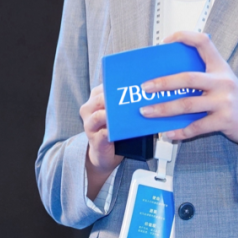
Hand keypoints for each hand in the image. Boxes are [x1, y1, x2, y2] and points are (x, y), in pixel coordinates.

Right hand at [79, 84, 122, 198]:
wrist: (103, 154)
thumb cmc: (113, 129)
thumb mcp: (117, 113)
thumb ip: (125, 101)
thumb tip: (148, 89)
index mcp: (95, 98)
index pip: (104, 85)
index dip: (118, 84)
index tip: (133, 84)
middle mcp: (89, 109)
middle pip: (100, 98)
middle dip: (116, 98)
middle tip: (131, 98)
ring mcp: (89, 125)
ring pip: (99, 115)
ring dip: (114, 114)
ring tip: (126, 113)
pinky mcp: (94, 139)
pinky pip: (104, 133)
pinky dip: (114, 131)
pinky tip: (123, 130)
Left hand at [139, 31, 237, 150]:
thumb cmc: (235, 99)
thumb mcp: (223, 80)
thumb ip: (202, 76)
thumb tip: (167, 79)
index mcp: (220, 67)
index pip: (202, 42)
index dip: (183, 37)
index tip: (165, 42)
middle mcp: (222, 81)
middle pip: (188, 78)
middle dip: (163, 82)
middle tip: (146, 87)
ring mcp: (223, 101)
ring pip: (187, 104)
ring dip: (164, 109)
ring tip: (147, 111)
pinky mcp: (224, 120)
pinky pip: (196, 126)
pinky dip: (180, 131)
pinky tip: (169, 133)